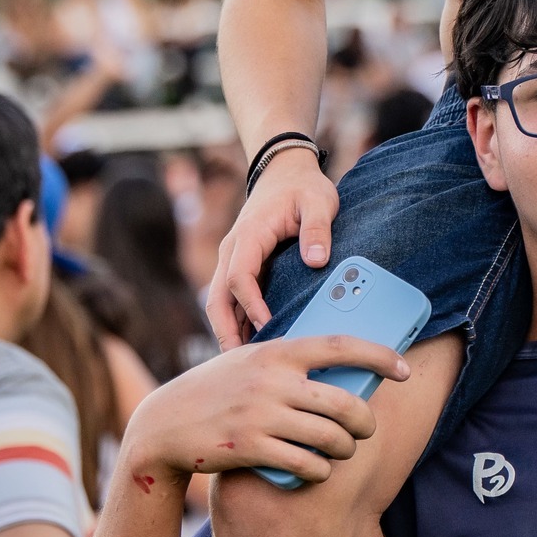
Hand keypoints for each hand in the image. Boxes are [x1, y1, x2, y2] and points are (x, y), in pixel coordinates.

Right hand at [120, 335, 402, 489]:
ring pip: (331, 438)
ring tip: (342, 450)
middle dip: (366, 422)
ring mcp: (262, 415)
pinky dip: (320, 471)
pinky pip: (307, 464)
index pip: (340, 346)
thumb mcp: (248, 359)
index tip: (403, 368)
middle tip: (366, 429)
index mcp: (277, 351)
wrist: (164, 425)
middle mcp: (273, 380)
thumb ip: (286, 359)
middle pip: (345, 403)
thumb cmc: (216, 390)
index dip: (379, 356)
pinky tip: (317, 469)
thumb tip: (341, 362)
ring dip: (346, 449)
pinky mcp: (251, 449)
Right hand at [207, 147, 339, 348]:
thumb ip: (317, 229)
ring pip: (220, 302)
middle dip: (225, 331)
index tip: (268, 328)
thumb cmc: (303, 188)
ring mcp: (234, 259)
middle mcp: (233, 250)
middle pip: (218, 297)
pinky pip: (232, 299)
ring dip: (227, 331)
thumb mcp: (318, 202)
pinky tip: (250, 346)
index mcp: (249, 235)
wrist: (285, 172)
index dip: (252, 306)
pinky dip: (236, 322)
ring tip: (242, 365)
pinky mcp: (241, 266)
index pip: (239, 277)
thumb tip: (316, 260)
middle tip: (239, 364)